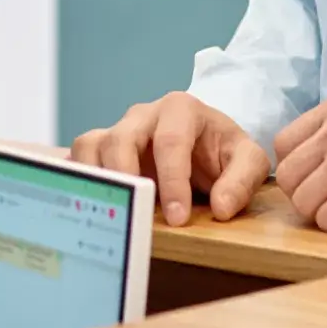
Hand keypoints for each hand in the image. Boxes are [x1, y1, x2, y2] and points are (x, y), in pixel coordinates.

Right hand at [72, 92, 269, 225]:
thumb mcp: (247, 160)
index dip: (172, 181)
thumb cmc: (223, 151)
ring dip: (99, 177)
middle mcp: (144, 113)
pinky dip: (81, 174)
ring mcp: (119, 127)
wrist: (205, 145)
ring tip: (111, 209)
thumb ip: (242, 181)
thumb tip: (221, 208)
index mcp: (181, 108)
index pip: (170, 142)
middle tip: (137, 213)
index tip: (178, 218)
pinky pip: (79, 153)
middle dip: (129, 178)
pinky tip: (93, 201)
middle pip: (122, 139)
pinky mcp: (103, 144)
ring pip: (94, 144)